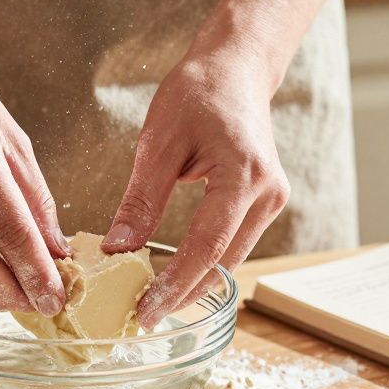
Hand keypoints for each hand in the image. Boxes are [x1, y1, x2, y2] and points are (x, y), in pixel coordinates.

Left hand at [102, 53, 289, 327]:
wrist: (235, 70)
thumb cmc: (197, 93)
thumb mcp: (158, 142)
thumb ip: (141, 200)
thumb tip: (116, 250)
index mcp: (243, 175)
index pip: (206, 246)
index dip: (174, 285)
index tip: (145, 312)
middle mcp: (267, 194)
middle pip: (223, 264)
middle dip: (183, 295)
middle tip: (142, 318)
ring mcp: (272, 201)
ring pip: (230, 261)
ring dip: (193, 285)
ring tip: (152, 303)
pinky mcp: (264, 204)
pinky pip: (232, 246)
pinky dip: (203, 265)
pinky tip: (172, 278)